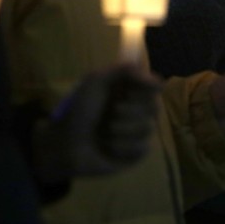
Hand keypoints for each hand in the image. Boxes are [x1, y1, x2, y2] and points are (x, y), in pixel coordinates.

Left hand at [32, 66, 159, 183]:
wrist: (66, 144)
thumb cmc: (80, 111)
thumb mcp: (96, 81)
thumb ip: (125, 70)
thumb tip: (158, 81)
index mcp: (130, 91)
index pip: (155, 86)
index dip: (145, 90)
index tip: (129, 92)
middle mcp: (137, 109)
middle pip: (155, 107)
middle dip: (131, 111)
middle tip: (113, 113)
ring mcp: (137, 132)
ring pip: (149, 128)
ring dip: (124, 130)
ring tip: (106, 133)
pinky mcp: (135, 153)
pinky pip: (143, 147)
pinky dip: (124, 147)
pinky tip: (110, 148)